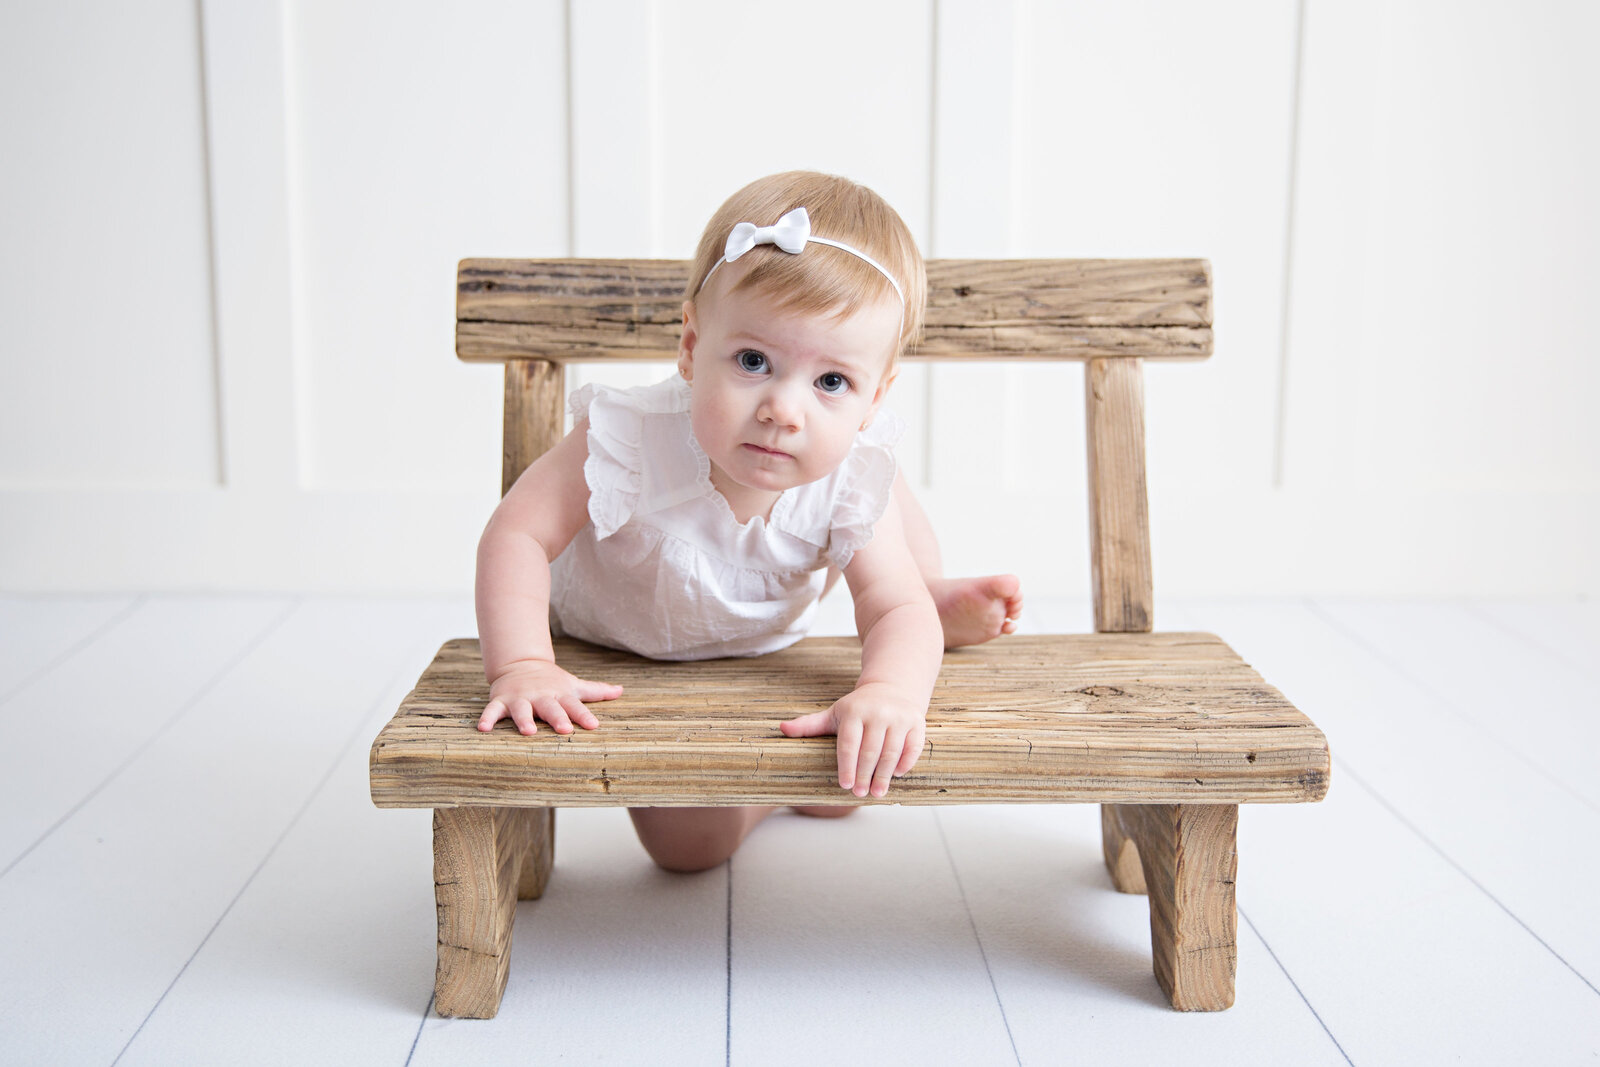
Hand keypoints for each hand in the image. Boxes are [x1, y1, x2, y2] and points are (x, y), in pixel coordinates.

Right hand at [478, 659, 622, 734]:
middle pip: (550, 708)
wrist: (520, 664)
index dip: (584, 715)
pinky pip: (492, 710)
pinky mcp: (501, 701)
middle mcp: (540, 697)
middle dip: (557, 718)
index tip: (594, 725)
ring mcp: (520, 699)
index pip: (574, 706)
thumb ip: (596, 691)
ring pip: (522, 710)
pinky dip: (487, 718)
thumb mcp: (573, 685)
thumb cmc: (551, 681)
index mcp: (559, 695)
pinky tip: (483, 729)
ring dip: (524, 720)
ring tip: (528, 731)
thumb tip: (621, 691)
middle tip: (564, 730)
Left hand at [779, 682, 926, 797]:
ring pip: (891, 752)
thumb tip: (781, 729)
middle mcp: (878, 713)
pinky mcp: (917, 722)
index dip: (846, 767)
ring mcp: (899, 717)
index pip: (849, 744)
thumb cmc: (858, 708)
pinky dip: (905, 762)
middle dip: (864, 775)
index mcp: (855, 712)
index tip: (844, 785)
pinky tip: (897, 775)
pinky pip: (913, 747)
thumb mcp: (834, 714)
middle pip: (870, 751)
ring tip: (877, 792)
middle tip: (859, 794)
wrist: (892, 688)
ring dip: (884, 775)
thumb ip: (809, 725)